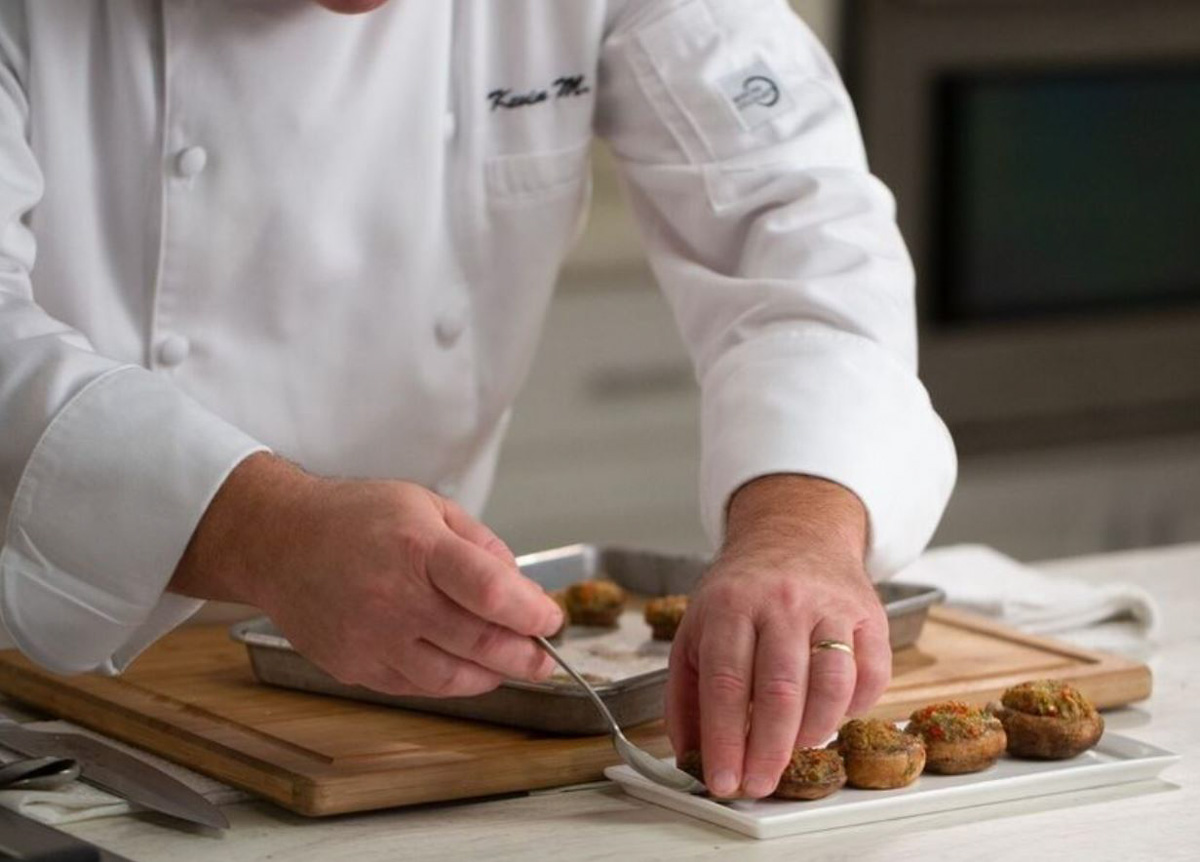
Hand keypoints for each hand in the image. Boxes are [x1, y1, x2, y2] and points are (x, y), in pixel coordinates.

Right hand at [170, 453, 561, 695]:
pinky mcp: (354, 666)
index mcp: (418, 548)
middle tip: (543, 657)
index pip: (488, 590)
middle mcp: (394, 597)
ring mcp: (371, 637)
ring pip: (451, 677)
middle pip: (477, 641)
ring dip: (492, 675)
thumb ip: (479, 544)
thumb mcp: (426, 505)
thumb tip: (518, 587)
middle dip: (524, 655)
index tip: (550, 619)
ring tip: (510, 665)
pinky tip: (466, 667)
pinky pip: (416, 685)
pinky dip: (450, 681)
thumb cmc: (355, 518)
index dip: (529, 612)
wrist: (279, 541)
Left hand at [666, 475, 890, 798]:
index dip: (724, 740)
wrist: (794, 533)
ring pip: (830, 685)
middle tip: (760, 785)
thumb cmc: (741, 592)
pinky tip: (832, 717)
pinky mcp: (869, 615)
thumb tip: (688, 757)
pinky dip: (855, 708)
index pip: (726, 683)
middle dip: (768, 750)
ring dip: (813, 733)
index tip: (723, 782)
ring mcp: (829, 607)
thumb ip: (687, 694)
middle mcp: (780, 602)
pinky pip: (872, 674)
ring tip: (794, 752)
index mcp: (729, 605)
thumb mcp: (696, 630)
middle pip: (779, 690)